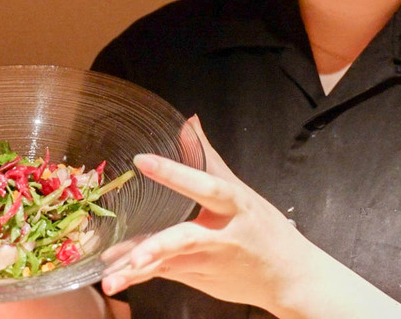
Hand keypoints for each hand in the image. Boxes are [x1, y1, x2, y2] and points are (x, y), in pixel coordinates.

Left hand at [99, 116, 317, 312]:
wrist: (290, 277)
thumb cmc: (264, 229)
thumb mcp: (241, 190)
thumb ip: (208, 157)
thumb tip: (189, 121)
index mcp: (235, 205)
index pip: (205, 184)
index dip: (174, 172)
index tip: (142, 161)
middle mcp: (221, 235)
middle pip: (189, 238)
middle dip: (161, 246)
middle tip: (134, 254)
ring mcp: (209, 262)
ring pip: (170, 264)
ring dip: (140, 270)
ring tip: (111, 277)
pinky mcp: (199, 278)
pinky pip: (165, 274)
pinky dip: (140, 276)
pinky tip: (115, 279)